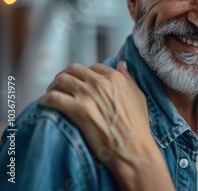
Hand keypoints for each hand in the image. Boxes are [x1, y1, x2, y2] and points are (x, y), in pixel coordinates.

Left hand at [39, 62, 174, 189]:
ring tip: (52, 94)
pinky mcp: (78, 110)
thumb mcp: (138, 96)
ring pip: (61, 80)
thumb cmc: (138, 124)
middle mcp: (100, 82)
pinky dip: (46, 99)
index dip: (85, 74)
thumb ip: (129, 78)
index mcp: (115, 77)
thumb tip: (122, 63)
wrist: (132, 147)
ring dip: (54, 85)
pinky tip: (44, 103)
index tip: (79, 81)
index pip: (93, 67)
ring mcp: (88, 95)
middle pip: (73, 70)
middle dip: (66, 75)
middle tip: (61, 85)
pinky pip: (53, 98)